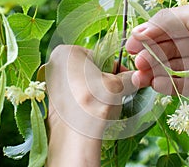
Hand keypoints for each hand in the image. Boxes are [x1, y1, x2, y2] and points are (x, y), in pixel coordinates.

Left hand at [45, 45, 135, 165]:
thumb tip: (136, 77)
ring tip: (107, 103)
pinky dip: (86, 100)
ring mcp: (51, 84)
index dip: (117, 68)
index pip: (101, 56)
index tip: (127, 78)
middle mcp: (54, 65)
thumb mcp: (117, 86)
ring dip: (97, 90)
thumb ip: (128, 78)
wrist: (76, 134)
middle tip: (118, 92)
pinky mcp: (52, 100)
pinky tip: (94, 110)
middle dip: (105, 80)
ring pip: (82, 83)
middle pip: (89, 69)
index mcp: (68, 52)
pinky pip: (74, 96)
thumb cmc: (95, 101)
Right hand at [126, 0, 188, 115]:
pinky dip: (166, 85)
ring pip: (170, 68)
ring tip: (138, 78)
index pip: (166, 29)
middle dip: (148, 55)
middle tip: (136, 63)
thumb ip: (170, 20)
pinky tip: (155, 85)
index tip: (131, 44)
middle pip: (166, 49)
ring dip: (152, 72)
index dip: (148, 35)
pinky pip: (181, 85)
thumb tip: (142, 31)